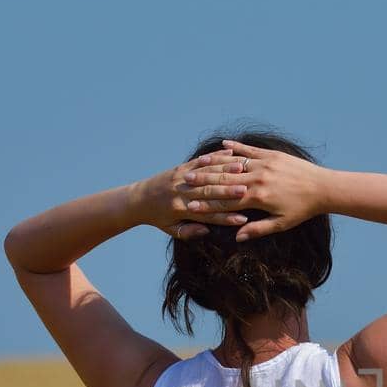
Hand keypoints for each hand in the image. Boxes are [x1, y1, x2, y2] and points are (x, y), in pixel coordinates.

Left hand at [126, 151, 253, 239]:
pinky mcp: (181, 167)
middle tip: (248, 192)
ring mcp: (181, 177)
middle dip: (229, 191)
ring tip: (243, 169)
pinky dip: (216, 157)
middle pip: (209, 192)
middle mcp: (181, 192)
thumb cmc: (157, 218)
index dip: (226, 218)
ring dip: (226, 170)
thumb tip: (206, 231)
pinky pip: (201, 161)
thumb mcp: (171, 230)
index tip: (243, 219)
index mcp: (180, 209)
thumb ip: (189, 232)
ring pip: (207, 173)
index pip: (207, 215)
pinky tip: (230, 153)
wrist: (138, 199)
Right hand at [186, 138, 332, 242]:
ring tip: (198, 163)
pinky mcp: (272, 155)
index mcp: (259, 198)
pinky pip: (250, 149)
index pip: (226, 201)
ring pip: (234, 162)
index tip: (189, 206)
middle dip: (203, 181)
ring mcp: (265, 164)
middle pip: (225, 180)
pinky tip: (223, 145)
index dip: (206, 204)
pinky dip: (236, 147)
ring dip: (215, 163)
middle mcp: (258, 178)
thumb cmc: (302, 209)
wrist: (323, 188)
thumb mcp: (281, 223)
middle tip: (184, 181)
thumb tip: (237, 236)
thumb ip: (258, 229)